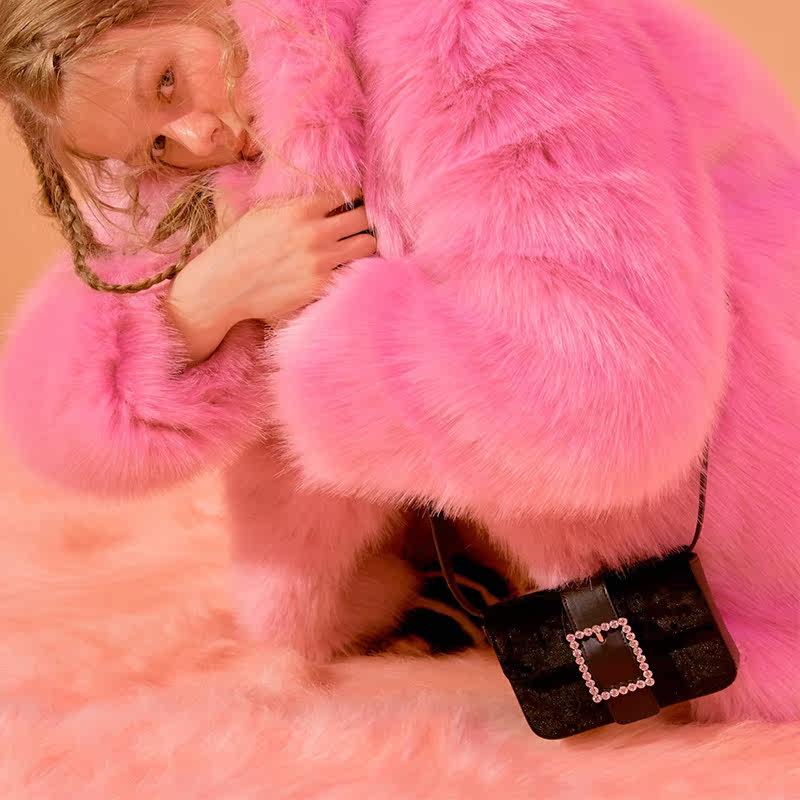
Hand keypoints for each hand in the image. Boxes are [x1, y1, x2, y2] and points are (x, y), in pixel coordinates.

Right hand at [166, 190, 375, 362]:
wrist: (224, 285)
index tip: (354, 201)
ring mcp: (321, 262)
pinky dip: (353, 266)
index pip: (348, 192)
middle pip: (364, 218)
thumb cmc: (241, 245)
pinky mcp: (321, 286)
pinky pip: (352, 271)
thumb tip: (323, 192)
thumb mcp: (264, 211)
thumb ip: (296, 201)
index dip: (355, 196)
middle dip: (365, 218)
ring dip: (365, 242)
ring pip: (367, 245)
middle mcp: (315, 233)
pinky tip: (344, 265)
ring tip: (355, 244)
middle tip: (360, 223)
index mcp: (301, 209)